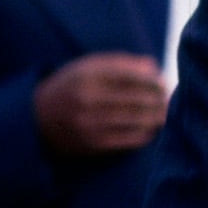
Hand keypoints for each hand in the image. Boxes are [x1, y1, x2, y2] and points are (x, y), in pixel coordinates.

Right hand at [34, 52, 168, 156]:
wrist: (38, 118)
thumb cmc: (71, 86)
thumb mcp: (87, 66)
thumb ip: (119, 63)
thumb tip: (153, 66)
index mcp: (86, 74)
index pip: (130, 75)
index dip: (151, 80)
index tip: (163, 82)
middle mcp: (87, 98)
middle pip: (135, 99)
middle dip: (158, 99)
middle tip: (169, 100)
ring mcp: (89, 123)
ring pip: (134, 120)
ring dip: (155, 118)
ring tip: (164, 114)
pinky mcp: (91, 144)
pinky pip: (126, 140)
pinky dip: (143, 134)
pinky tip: (151, 130)